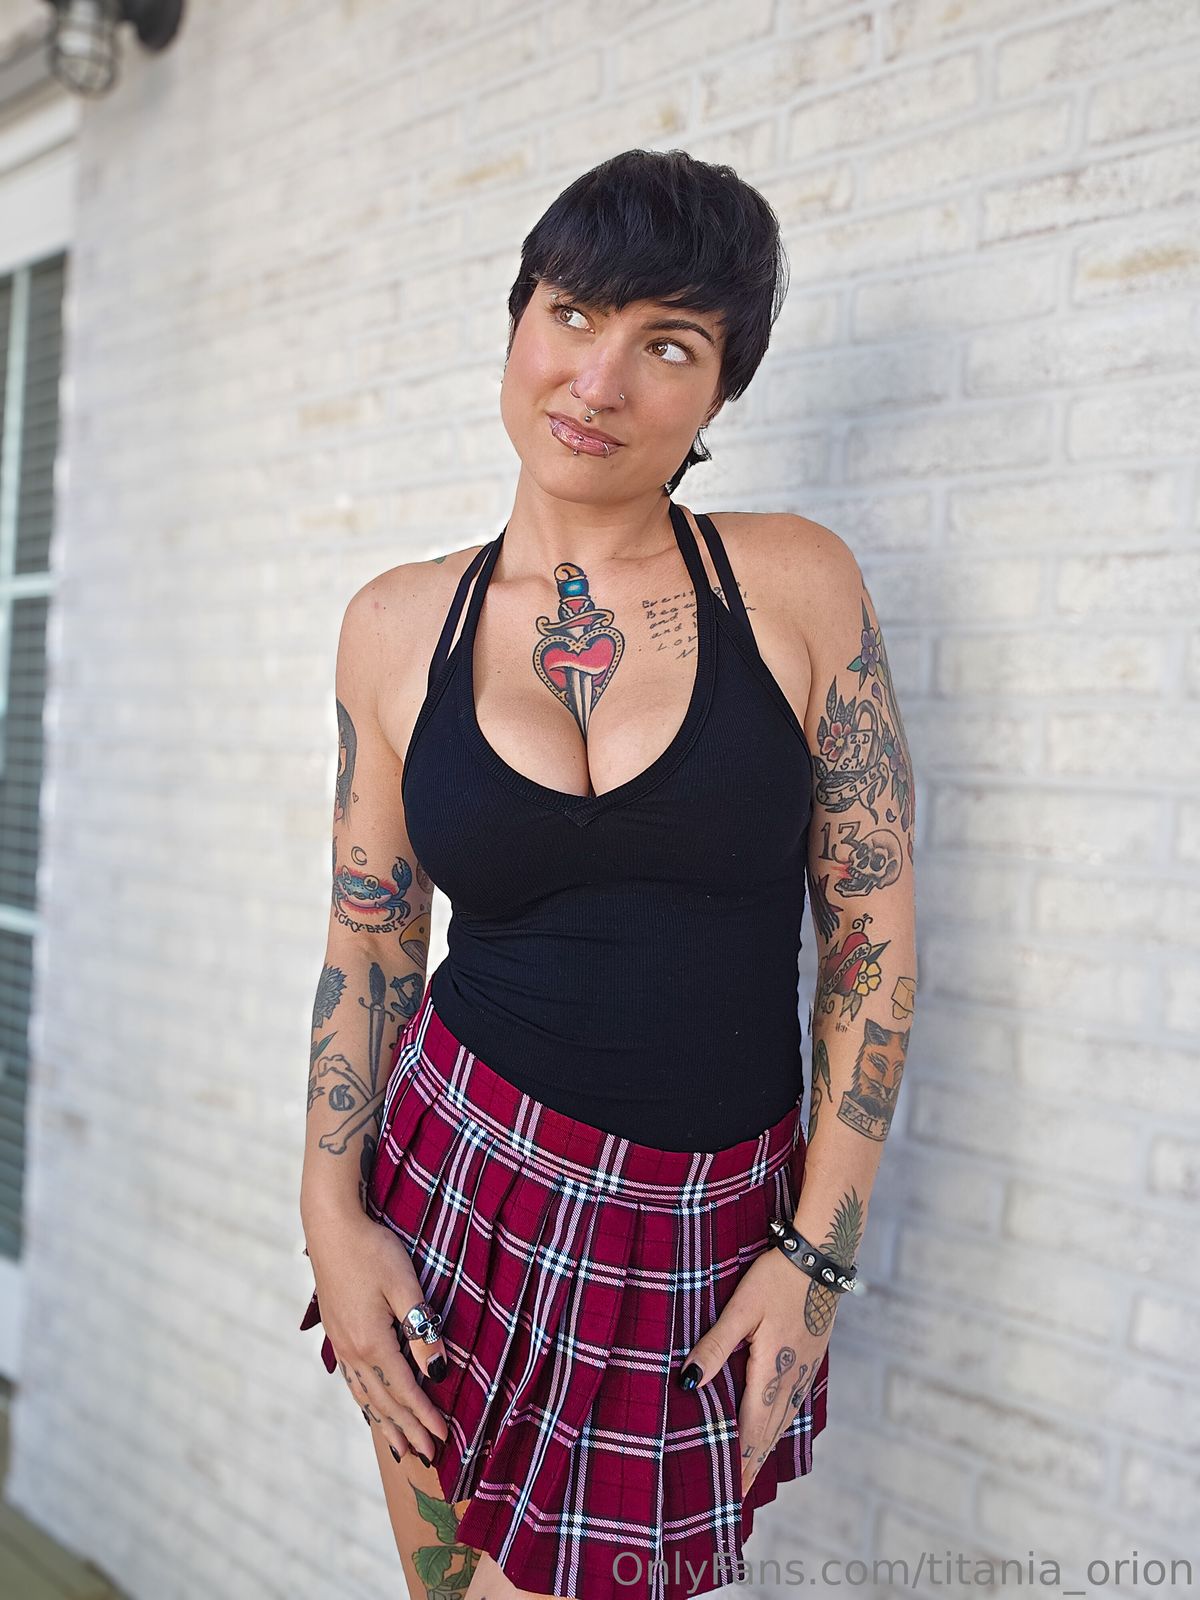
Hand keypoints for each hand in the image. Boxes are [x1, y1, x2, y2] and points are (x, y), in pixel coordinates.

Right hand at [304, 1206, 449, 1466]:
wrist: (332, 1227)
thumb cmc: (373, 1250)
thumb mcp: (405, 1286)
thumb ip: (422, 1330)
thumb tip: (436, 1372)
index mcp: (373, 1342)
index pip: (405, 1390)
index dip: (425, 1416)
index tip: (444, 1438)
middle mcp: (354, 1350)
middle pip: (384, 1401)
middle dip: (408, 1430)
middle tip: (428, 1458)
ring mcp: (342, 1343)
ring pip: (365, 1395)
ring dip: (385, 1423)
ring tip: (400, 1448)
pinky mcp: (336, 1332)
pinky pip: (352, 1380)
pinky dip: (365, 1402)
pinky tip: (370, 1407)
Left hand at [678, 1245, 831, 1496]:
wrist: (822, 1256)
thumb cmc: (776, 1278)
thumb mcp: (741, 1308)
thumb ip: (714, 1346)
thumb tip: (686, 1383)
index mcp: (772, 1371)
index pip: (751, 1430)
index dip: (739, 1463)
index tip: (729, 1495)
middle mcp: (793, 1378)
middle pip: (769, 1433)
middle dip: (751, 1466)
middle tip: (736, 1499)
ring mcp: (806, 1369)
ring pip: (784, 1421)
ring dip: (766, 1448)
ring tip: (751, 1472)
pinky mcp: (812, 1358)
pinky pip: (794, 1404)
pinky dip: (780, 1426)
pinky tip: (775, 1428)